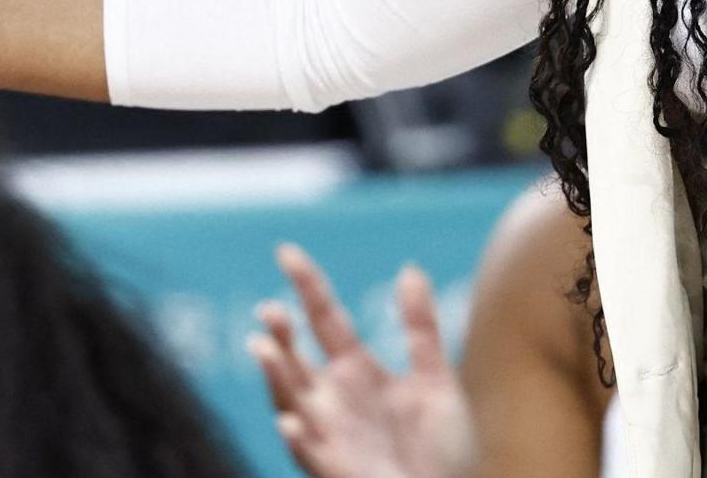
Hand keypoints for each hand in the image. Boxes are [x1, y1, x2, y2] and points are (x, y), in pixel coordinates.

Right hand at [250, 245, 475, 477]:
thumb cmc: (443, 449)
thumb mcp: (437, 381)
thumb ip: (421, 329)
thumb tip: (409, 269)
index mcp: (356, 372)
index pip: (324, 320)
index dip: (306, 285)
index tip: (286, 251)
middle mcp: (333, 400)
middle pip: (296, 359)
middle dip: (280, 336)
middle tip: (270, 310)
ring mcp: (330, 435)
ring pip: (290, 401)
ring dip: (275, 376)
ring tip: (264, 347)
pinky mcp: (335, 469)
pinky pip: (310, 454)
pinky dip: (298, 437)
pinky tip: (291, 420)